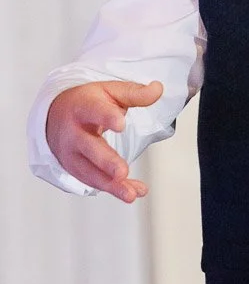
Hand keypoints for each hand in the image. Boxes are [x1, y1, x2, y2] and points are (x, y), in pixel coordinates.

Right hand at [45, 80, 163, 202]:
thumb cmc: (88, 102)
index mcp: (83, 108)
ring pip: (90, 172)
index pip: (94, 111)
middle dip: (105, 161)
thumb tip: (158, 89)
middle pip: (89, 148)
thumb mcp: (109, 91)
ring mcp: (72, 154)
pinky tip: (133, 192)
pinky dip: (115, 189)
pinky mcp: (76, 170)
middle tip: (122, 171)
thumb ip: (134, 93)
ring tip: (131, 194)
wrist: (55, 115)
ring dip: (111, 185)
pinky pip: (96, 182)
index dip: (107, 117)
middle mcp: (74, 132)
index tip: (120, 124)